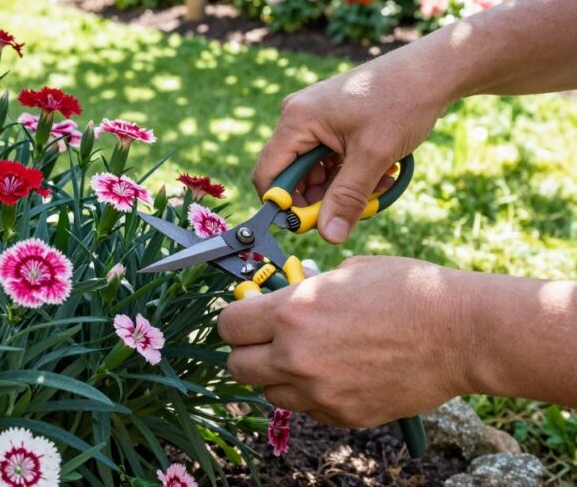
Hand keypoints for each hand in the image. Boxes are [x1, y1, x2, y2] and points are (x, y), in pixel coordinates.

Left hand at [217, 256, 475, 426]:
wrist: (461, 334)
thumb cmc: (407, 291)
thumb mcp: (345, 273)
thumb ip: (303, 290)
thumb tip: (280, 297)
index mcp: (293, 312)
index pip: (228, 325)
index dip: (235, 318)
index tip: (246, 314)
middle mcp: (297, 356)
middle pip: (237, 367)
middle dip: (247, 350)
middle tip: (267, 338)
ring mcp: (319, 391)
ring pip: (268, 392)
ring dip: (278, 375)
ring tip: (308, 355)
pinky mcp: (342, 415)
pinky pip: (306, 408)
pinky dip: (311, 393)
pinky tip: (338, 372)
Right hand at [253, 56, 451, 242]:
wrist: (432, 70)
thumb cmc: (401, 101)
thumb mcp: (373, 156)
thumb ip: (347, 198)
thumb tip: (329, 237)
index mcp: (297, 120)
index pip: (269, 174)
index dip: (284, 205)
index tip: (313, 224)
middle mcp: (299, 117)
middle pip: (293, 175)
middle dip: (322, 198)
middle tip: (353, 210)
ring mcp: (316, 119)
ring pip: (315, 171)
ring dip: (342, 187)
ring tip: (377, 187)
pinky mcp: (333, 122)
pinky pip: (330, 159)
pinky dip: (351, 173)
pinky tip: (380, 174)